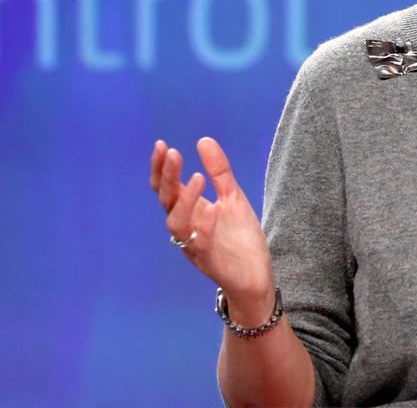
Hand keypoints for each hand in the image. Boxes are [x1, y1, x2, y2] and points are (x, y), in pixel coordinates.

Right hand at [151, 137, 275, 308]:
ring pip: (176, 223)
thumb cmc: (239, 239)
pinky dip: (204, 227)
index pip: (166, 187)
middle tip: (173, 153)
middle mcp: (187, 227)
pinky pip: (200, 244)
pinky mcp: (210, 262)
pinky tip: (212, 210)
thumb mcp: (232, 197)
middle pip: (167, 200)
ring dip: (184, 200)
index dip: (161, 168)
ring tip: (196, 177)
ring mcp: (195, 245)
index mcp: (190, 211)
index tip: (161, 145)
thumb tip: (203, 140)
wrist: (256, 276)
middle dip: (167, 176)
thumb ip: (218, 172)